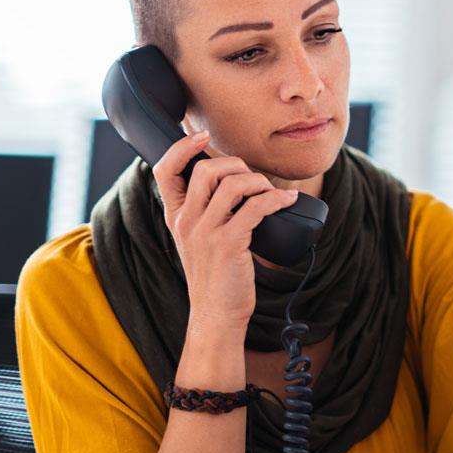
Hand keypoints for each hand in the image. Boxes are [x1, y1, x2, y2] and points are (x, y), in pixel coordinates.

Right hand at [151, 131, 299, 333]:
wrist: (216, 314)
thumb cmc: (215, 276)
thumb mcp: (198, 241)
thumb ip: (205, 213)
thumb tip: (232, 182)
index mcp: (176, 217)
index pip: (164, 170)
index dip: (182, 148)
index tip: (202, 138)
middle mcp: (186, 221)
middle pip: (205, 169)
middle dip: (236, 165)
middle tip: (253, 179)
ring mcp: (205, 232)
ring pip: (233, 184)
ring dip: (260, 182)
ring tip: (271, 193)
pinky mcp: (229, 244)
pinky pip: (256, 207)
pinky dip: (277, 199)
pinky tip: (287, 201)